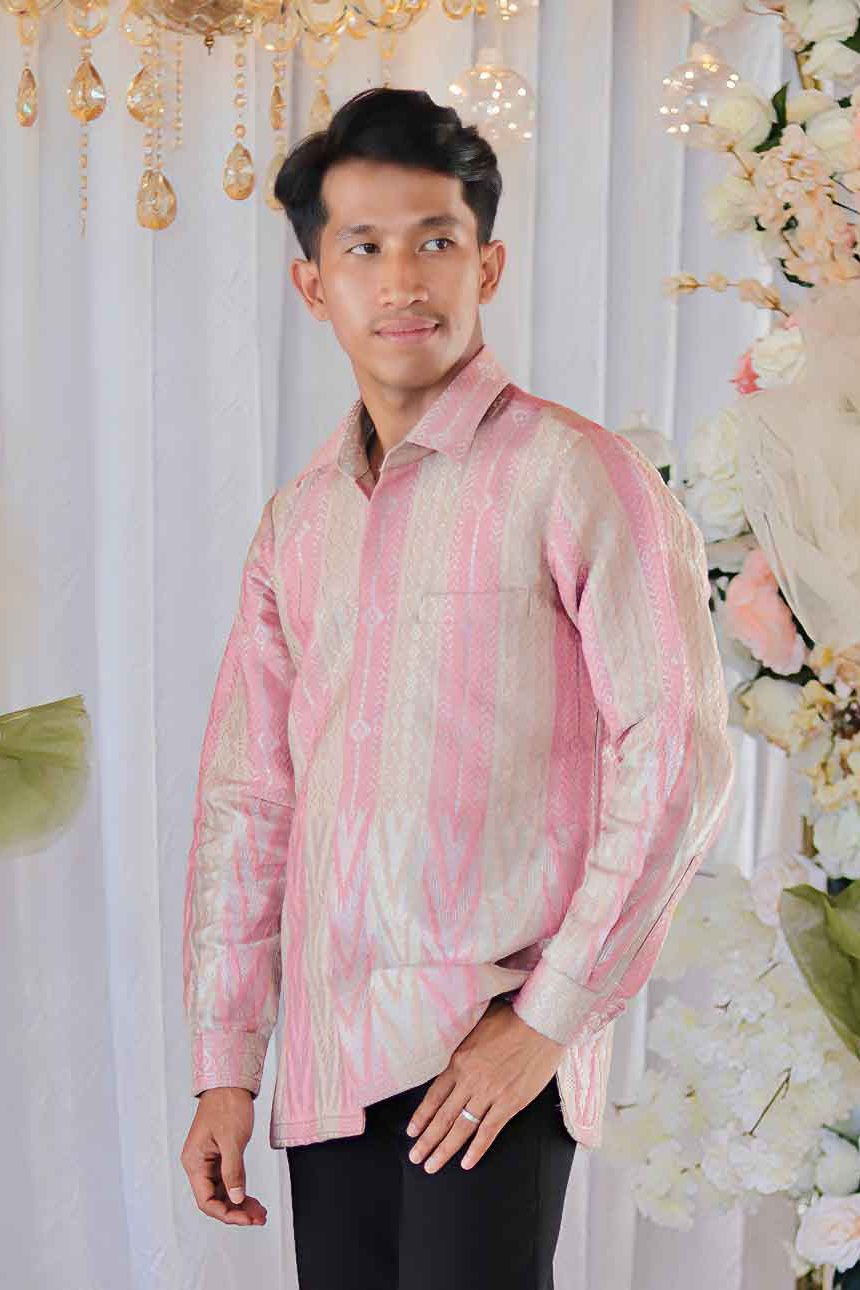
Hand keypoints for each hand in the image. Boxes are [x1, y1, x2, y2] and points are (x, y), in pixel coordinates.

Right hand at [180, 1087, 267, 1225]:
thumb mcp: (233, 1139)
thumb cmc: (227, 1105)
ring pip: (223, 1192)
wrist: (230, 1083)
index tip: (246, 1218)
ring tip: (260, 1213)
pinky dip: (241, 1190)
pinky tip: (253, 1199)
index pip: (206, 1201)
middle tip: (259, 1218)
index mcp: (195, 1162)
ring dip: (241, 1203)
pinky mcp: (220, 1156)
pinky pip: (228, 1180)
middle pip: (215, 1199)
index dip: (226, 1213)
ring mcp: (209, 1161)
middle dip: (237, 1211)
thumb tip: (236, 1199)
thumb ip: (233, 1171)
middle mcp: (199, 1165)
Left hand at [404, 997, 565, 1173]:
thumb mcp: (478, 1026)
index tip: (412, 1131)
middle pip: (443, 1116)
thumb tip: (456, 1058)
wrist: (541, 1022)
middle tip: (415, 1157)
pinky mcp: (510, 1103)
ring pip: (461, 1128)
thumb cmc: (513, 1019)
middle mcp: (470, 1079)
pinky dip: (477, 1149)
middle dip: (427, 1140)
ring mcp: (490, 1093)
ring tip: (432, 1165)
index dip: (422, 1116)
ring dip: (445, 1149)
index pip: (435, 1095)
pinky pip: (489, 1131)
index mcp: (460, 1060)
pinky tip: (466, 1163)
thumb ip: (465, 1047)